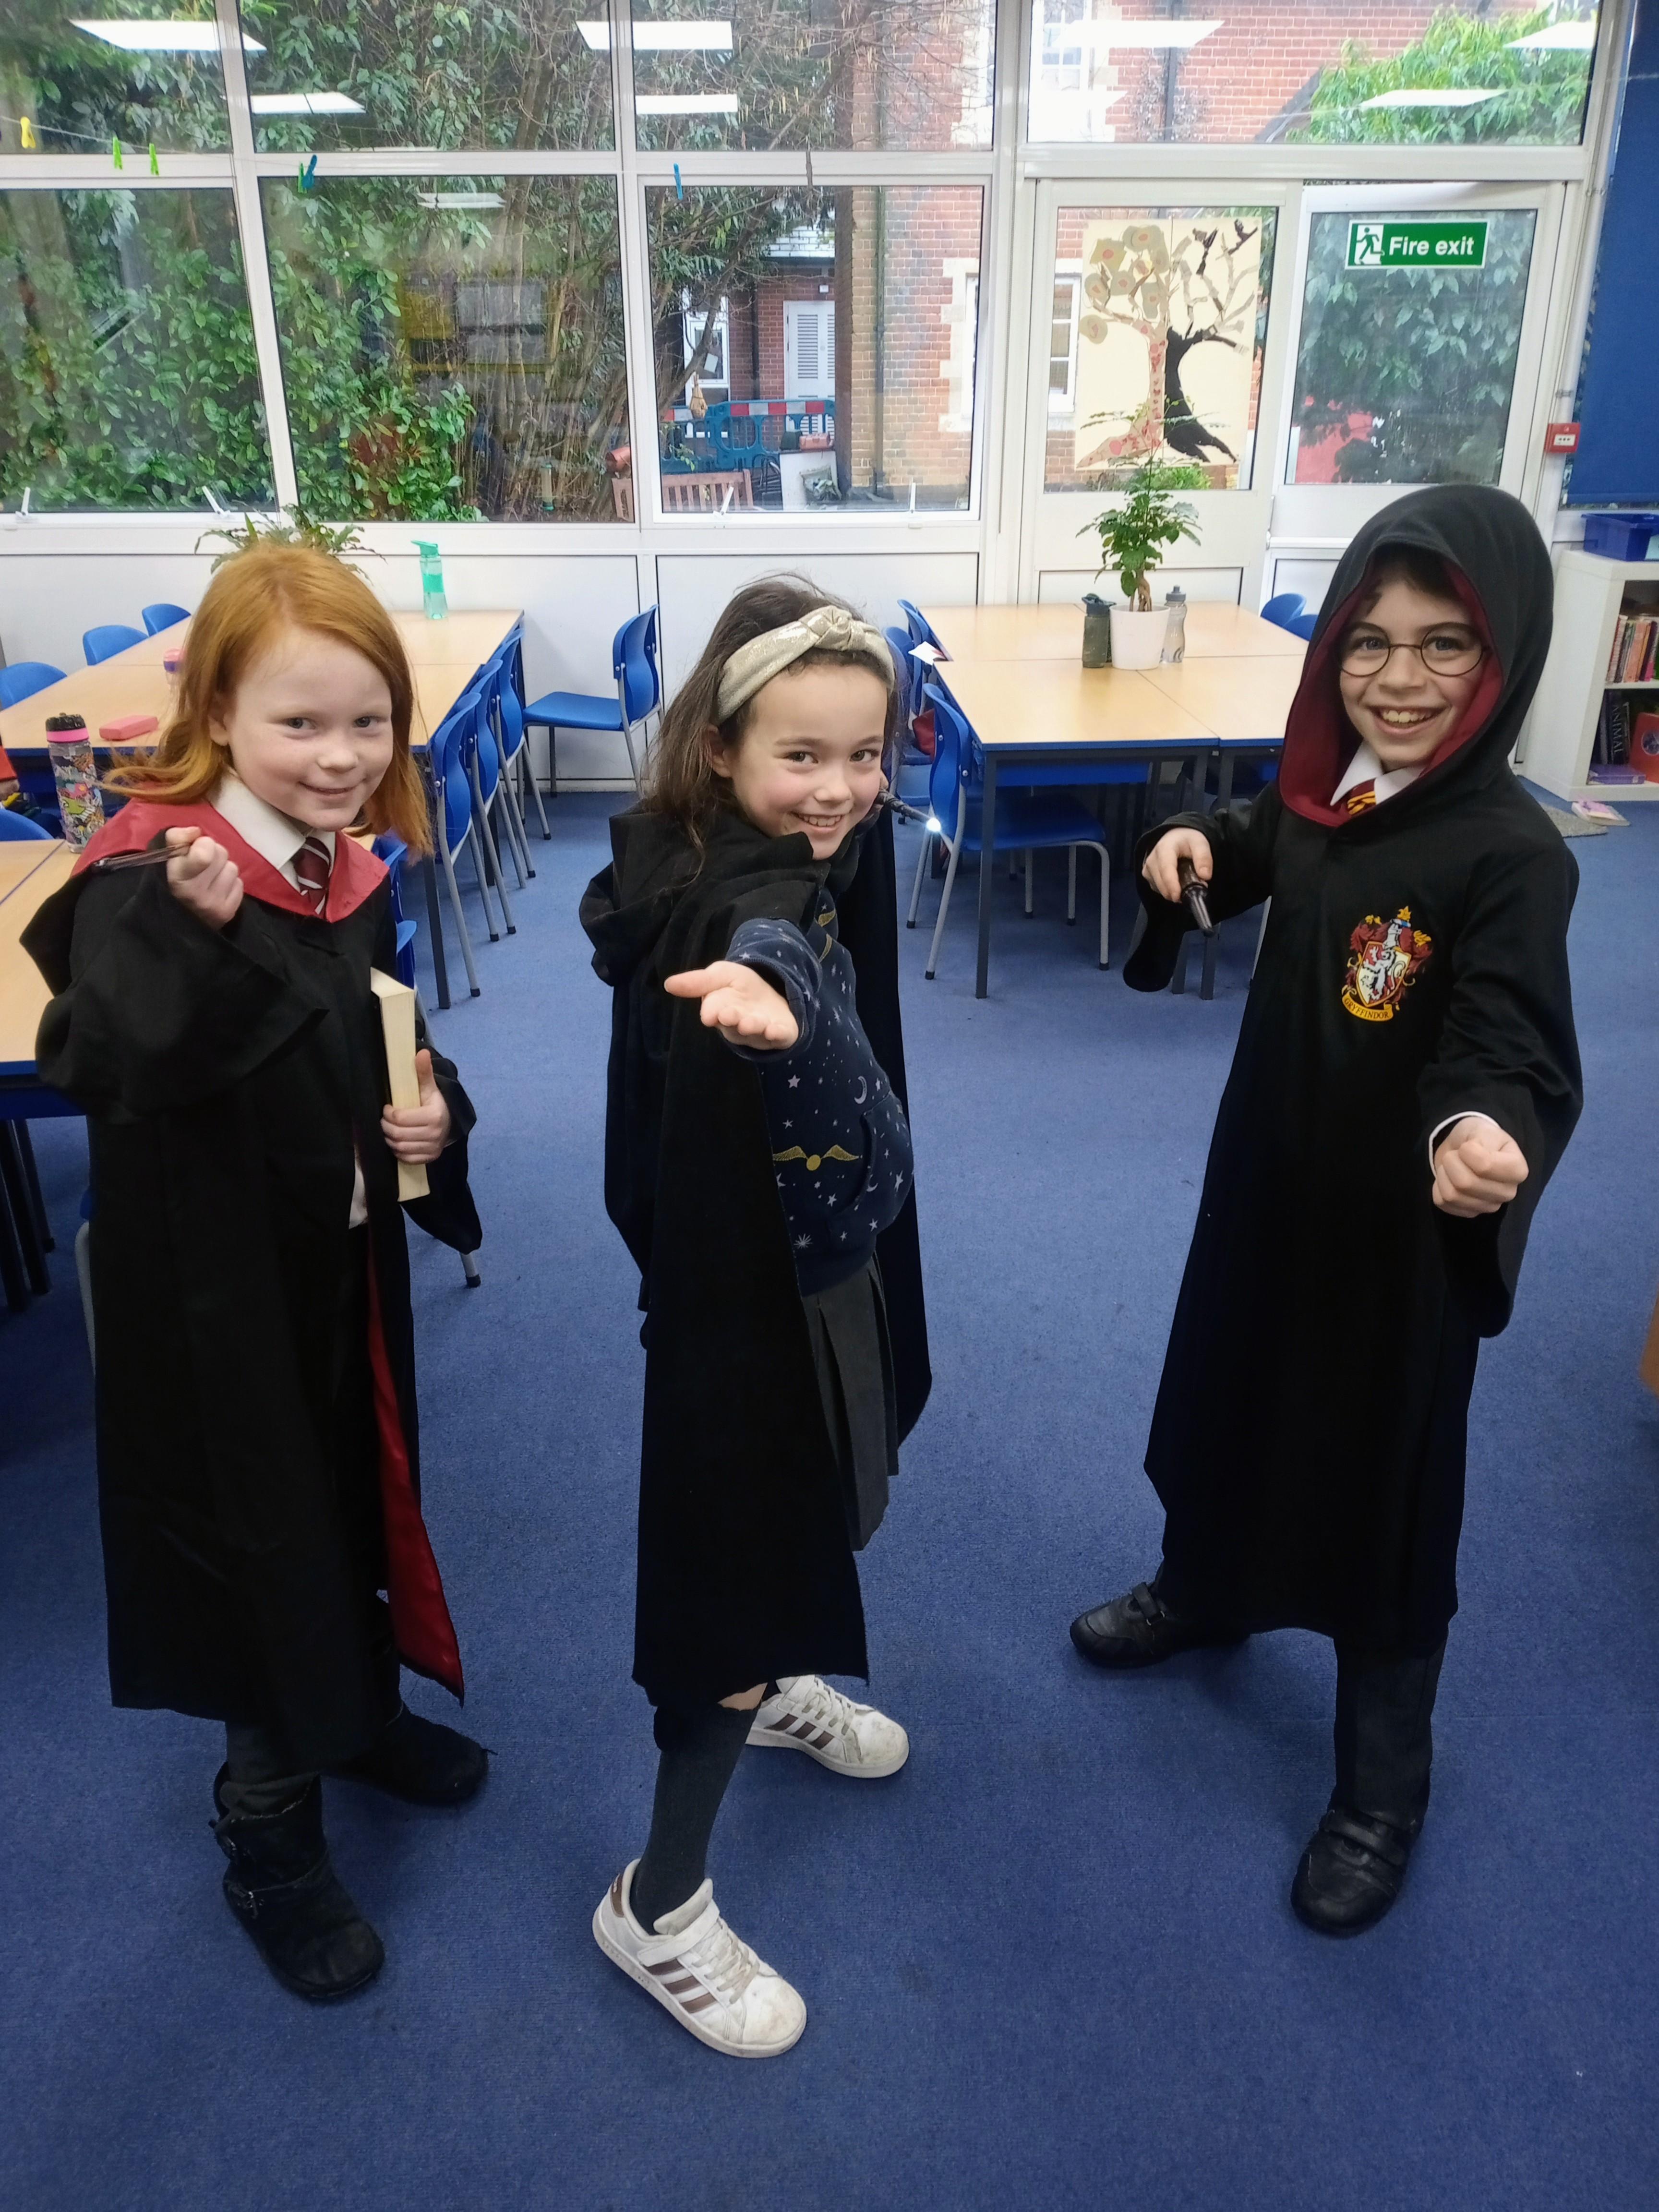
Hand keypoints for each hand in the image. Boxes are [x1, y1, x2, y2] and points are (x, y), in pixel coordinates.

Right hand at [165, 827, 242, 928]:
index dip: (202, 844)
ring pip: (232, 867)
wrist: (175, 922)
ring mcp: (215, 905)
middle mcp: (197, 894)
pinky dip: (229, 883)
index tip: (193, 848)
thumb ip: (177, 838)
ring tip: (209, 878)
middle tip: (201, 865)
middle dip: (212, 854)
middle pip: (221, 853)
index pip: (205, 853)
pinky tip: (216, 890)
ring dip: (222, 869)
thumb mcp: (165, 858)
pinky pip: (239, 883)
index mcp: (178, 878)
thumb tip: (196, 831)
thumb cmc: (169, 882)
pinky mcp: (229, 913)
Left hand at [381, 1048, 452, 1161]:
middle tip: (385, 1120)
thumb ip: (424, 1072)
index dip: (389, 1113)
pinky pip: (405, 1158)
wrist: (448, 1125)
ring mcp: (432, 1148)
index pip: (401, 1118)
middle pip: (398, 1134)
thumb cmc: (433, 1104)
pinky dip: (397, 1151)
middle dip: (386, 1126)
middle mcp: (435, 1134)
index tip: (388, 1108)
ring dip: (389, 1138)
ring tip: (389, 1130)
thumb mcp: (429, 1088)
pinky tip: (397, 1141)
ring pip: (399, 1147)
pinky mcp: (429, 1158)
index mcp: (434, 1116)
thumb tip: (422, 1052)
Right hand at [664, 960, 798, 1049]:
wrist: (774, 990)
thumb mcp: (721, 976)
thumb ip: (698, 982)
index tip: (710, 1014)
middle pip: (733, 1026)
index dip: (713, 1012)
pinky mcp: (781, 1034)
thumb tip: (668, 984)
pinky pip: (779, 1037)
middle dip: (731, 1020)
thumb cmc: (741, 987)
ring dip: (752, 1027)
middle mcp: (739, 1026)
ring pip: (755, 1033)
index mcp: (720, 1012)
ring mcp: (760, 1032)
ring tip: (750, 1022)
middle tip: (728, 1015)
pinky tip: (775, 1030)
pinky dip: (777, 1035)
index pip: (714, 1012)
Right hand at [1142, 828, 1212, 905]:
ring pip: (1159, 888)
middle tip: (1194, 889)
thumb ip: (1204, 858)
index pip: (1166, 868)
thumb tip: (1205, 876)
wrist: (1176, 838)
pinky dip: (1168, 890)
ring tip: (1186, 882)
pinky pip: (1157, 889)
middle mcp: (1152, 858)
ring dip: (1173, 891)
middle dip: (1176, 891)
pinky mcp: (1147, 875)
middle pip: (1161, 882)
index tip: (1178, 896)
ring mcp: (1147, 868)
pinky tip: (1176, 882)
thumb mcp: (1200, 844)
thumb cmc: (1187, 841)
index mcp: (1164, 848)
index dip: (1171, 884)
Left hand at [1432, 1117, 1527, 1216]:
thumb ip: (1480, 1140)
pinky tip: (1448, 1179)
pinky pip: (1443, 1203)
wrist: (1467, 1150)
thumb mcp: (1484, 1130)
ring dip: (1443, 1174)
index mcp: (1518, 1170)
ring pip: (1452, 1195)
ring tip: (1451, 1165)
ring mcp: (1489, 1206)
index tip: (1468, 1145)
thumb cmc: (1480, 1139)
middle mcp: (1508, 1193)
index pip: (1485, 1166)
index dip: (1467, 1151)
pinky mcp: (1469, 1213)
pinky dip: (1438, 1187)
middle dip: (1452, 1161)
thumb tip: (1467, 1154)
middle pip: (1465, 1183)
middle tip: (1455, 1153)